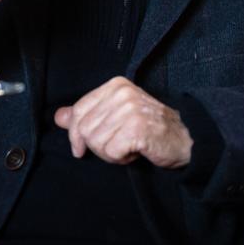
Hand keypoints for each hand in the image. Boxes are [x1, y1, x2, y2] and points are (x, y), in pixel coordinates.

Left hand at [54, 76, 192, 168]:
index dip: (75, 134)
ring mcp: (130, 109)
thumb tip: (59, 117)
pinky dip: (121, 158)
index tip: (80, 148)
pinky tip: (135, 152)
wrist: (184, 140)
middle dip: (97, 146)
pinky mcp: (137, 128)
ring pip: (96, 142)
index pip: (79, 110)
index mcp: (115, 85)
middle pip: (84, 129)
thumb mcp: (116, 115)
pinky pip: (111, 151)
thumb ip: (87, 114)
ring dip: (110, 153)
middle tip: (117, 146)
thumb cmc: (149, 128)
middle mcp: (122, 93)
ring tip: (128, 147)